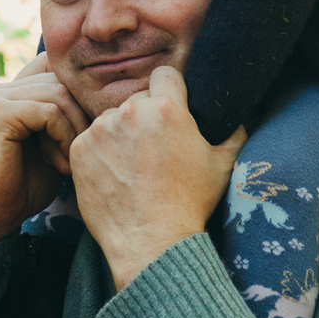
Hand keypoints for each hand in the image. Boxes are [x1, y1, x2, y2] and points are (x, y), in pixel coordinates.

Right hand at [0, 54, 90, 252]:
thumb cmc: (27, 185)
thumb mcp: (56, 144)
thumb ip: (70, 117)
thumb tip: (110, 95)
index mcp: (15, 91)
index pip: (60, 69)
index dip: (83, 96)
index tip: (93, 132)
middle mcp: (3, 88)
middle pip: (64, 80)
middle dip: (83, 116)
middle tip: (83, 152)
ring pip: (60, 93)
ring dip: (75, 129)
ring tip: (70, 161)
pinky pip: (50, 111)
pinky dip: (64, 137)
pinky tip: (60, 164)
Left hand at [68, 65, 244, 289]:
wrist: (151, 242)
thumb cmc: (190, 203)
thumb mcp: (223, 165)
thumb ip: (233, 133)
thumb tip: (239, 117)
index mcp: (168, 108)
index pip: (165, 75)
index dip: (170, 89)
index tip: (170, 106)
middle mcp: (131, 112)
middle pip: (138, 100)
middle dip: (145, 118)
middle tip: (153, 149)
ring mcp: (100, 130)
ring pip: (111, 120)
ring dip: (120, 135)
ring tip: (132, 168)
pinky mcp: (79, 150)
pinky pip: (89, 140)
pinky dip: (99, 154)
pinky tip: (115, 177)